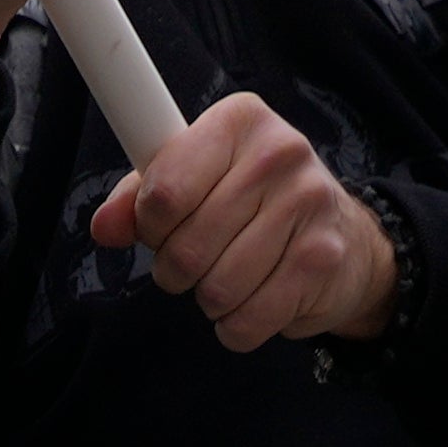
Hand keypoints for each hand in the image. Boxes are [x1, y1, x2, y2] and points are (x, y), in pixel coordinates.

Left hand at [96, 90, 402, 348]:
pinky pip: (247, 322)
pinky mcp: (322, 258)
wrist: (343, 236)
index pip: (164, 191)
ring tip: (230, 276)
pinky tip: (256, 299)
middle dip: (177, 269)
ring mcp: (308, 203)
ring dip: (210, 300)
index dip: (150, 226)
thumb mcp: (196, 180)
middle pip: (186, 249)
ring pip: (215, 290)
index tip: (162, 227)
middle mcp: (280, 151)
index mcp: (239, 120)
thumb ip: (141, 198)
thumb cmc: (253, 204)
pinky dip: (238, 327)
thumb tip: (104, 227)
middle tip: (196, 260)